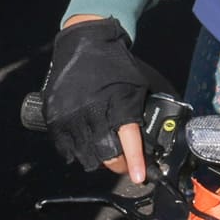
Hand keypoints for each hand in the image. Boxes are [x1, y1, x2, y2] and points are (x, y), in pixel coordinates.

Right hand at [46, 15, 167, 178]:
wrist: (83, 43)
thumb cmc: (115, 65)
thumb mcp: (139, 84)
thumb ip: (147, 107)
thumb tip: (166, 127)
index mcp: (118, 104)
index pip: (128, 140)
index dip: (134, 162)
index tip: (139, 177)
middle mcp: (93, 112)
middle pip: (107, 155)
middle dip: (118, 165)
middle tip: (124, 165)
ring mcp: (71, 115)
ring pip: (85, 155)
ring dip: (97, 160)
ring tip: (103, 153)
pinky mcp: (54, 116)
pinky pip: (64, 148)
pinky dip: (75, 152)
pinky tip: (82, 146)